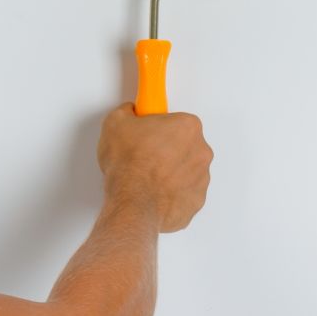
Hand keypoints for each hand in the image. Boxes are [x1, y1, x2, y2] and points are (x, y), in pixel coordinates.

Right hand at [96, 102, 212, 232]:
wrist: (133, 203)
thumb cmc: (131, 166)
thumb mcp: (115, 123)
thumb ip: (127, 112)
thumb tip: (128, 114)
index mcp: (187, 127)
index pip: (175, 121)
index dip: (158, 127)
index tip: (147, 132)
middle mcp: (201, 151)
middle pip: (184, 145)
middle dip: (166, 149)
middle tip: (142, 156)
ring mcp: (201, 178)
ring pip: (186, 170)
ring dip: (170, 172)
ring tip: (145, 177)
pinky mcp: (196, 200)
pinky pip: (185, 193)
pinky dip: (172, 193)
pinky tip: (154, 192)